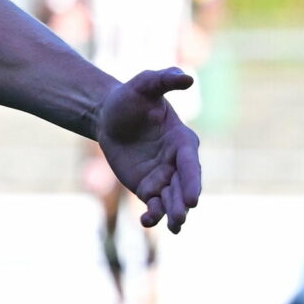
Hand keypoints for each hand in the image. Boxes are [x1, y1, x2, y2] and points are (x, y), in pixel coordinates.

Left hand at [95, 68, 202, 231]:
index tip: (194, 199)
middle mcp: (177, 162)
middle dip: (183, 202)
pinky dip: (153, 214)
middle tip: (181, 216)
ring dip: (174, 213)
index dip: (192, 180)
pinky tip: (147, 220)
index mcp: (182, 140)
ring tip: (174, 226)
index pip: (190, 163)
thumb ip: (164, 80)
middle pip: (184, 186)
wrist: (109, 114)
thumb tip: (188, 77)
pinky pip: (154, 204)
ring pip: (172, 199)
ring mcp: (164, 176)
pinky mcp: (148, 187)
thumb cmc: (130, 97)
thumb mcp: (144, 84)